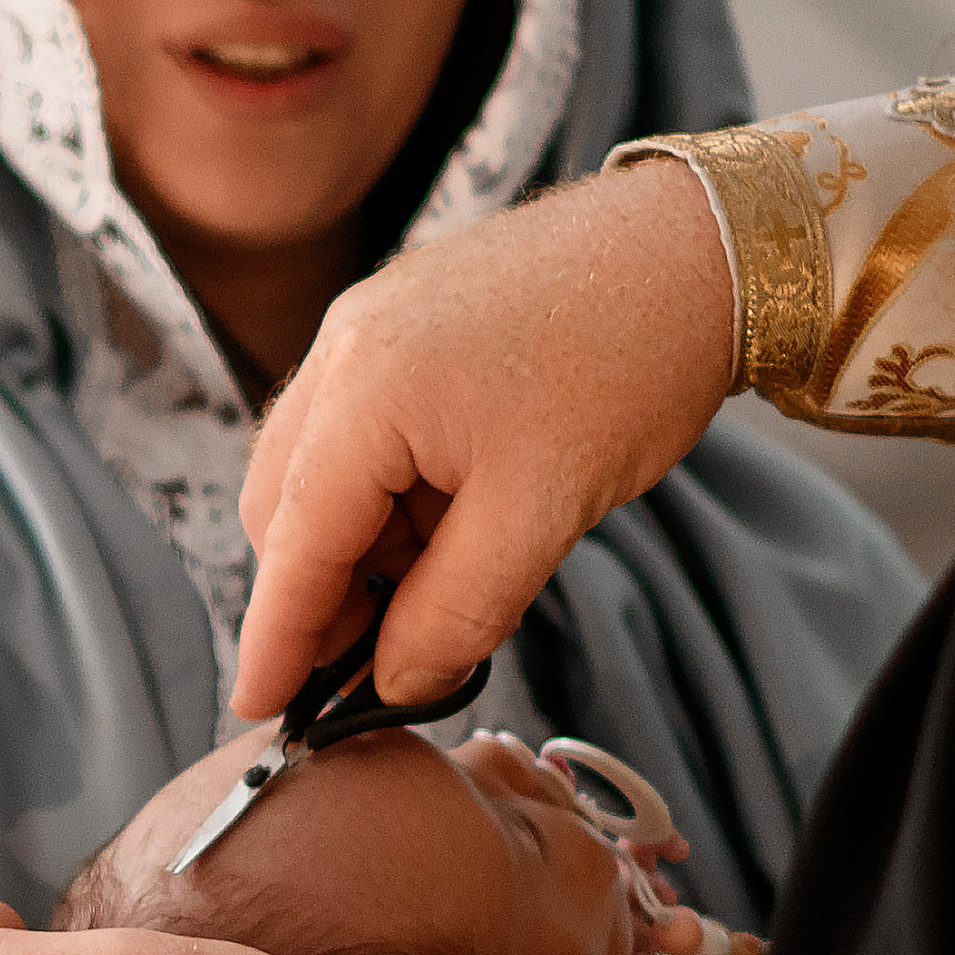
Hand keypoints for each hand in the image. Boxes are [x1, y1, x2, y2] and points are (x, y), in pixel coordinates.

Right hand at [233, 157, 733, 716]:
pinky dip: (393, 495)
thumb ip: (455, 612)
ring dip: (365, 545)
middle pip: (287, 507)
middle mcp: (345, 347)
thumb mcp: (541, 514)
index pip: (291, 543)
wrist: (696, 245)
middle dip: (322, 592)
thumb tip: (394, 682)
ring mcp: (372, 326)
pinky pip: (366, 429)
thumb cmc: (628, 365)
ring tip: (444, 590)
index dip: (275, 638)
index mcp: (363, 390)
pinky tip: (456, 526)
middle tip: (382, 661)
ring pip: (327, 471)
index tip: (258, 710)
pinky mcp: (409, 321)